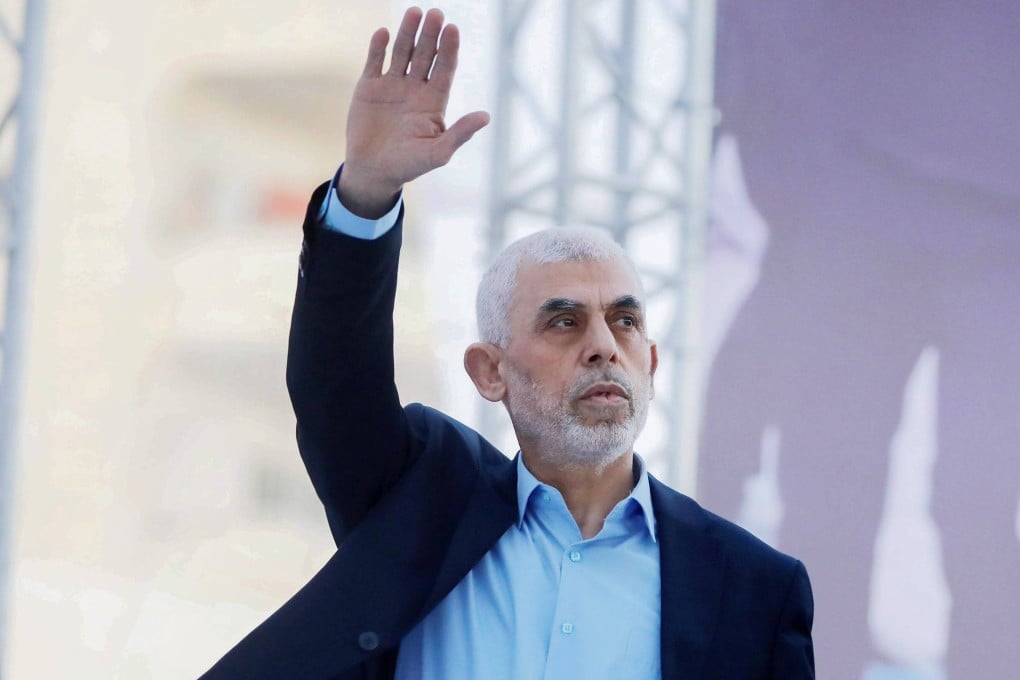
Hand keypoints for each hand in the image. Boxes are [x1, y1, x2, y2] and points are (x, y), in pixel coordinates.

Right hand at [339, 7, 490, 216]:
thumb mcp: (437, 153)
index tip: (452, 29)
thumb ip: (460, 134)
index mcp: (433, 101)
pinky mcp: (369, 87)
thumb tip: (485, 116)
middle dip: (430, 35)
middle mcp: (415, 89)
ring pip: (402, 52)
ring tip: (414, 12)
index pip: (444, 68)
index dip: (449, 49)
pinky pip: (375, 61)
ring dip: (408, 33)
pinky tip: (384, 33)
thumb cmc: (408, 166)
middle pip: (425, 55)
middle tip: (435, 13)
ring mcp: (392, 85)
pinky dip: (378, 47)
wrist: (373, 172)